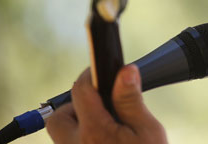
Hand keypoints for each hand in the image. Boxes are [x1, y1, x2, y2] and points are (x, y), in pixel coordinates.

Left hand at [46, 65, 166, 143]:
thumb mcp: (148, 131)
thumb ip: (131, 100)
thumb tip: (125, 70)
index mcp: (94, 132)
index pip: (80, 91)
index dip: (90, 76)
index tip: (100, 73)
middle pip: (58, 118)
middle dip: (75, 108)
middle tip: (101, 108)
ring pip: (63, 138)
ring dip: (79, 128)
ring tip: (107, 130)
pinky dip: (84, 143)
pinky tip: (106, 143)